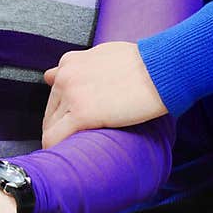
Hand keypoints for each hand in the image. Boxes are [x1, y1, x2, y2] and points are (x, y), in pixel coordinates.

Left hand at [42, 42, 167, 147]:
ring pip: (50, 126)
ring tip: (76, 151)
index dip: (64, 110)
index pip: (54, 91)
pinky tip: (70, 158)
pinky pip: (55, 138)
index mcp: (70, 62)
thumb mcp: (104, 54)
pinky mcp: (82, 114)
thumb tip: (55, 76)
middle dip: (61, 127)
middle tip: (77, 141)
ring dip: (61, 140)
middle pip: (51, 111)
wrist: (161, 69)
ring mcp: (71, 95)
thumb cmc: (143, 62)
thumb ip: (81, 65)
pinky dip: (58, 149)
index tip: (73, 122)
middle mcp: (65, 76)